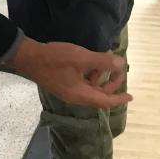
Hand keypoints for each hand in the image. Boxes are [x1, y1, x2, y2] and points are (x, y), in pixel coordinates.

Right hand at [8, 37, 131, 108]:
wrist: (28, 57)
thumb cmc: (55, 58)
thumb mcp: (81, 58)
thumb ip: (102, 62)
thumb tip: (121, 64)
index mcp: (81, 95)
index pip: (105, 101)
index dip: (119, 99)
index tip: (131, 96)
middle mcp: (75, 96)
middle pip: (99, 95)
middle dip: (111, 84)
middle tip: (118, 70)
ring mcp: (68, 90)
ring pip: (90, 88)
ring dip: (100, 78)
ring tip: (105, 63)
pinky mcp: (63, 83)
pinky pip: (82, 83)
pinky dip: (90, 75)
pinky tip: (90, 61)